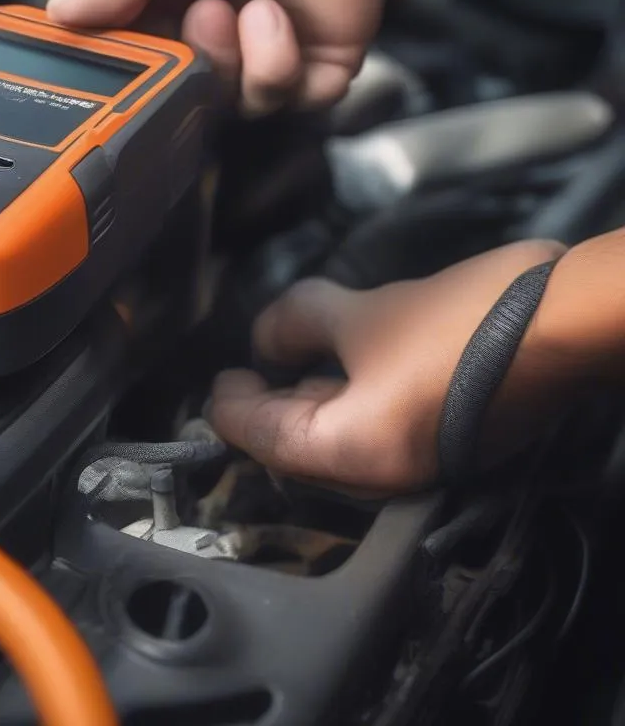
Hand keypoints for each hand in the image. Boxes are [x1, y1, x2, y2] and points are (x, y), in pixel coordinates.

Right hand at [46, 0, 394, 113]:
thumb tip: (61, 14)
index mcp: (151, 8)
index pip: (120, 67)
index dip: (125, 77)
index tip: (133, 61)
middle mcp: (199, 42)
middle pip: (178, 99)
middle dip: (196, 64)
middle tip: (208, 11)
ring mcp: (253, 59)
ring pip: (235, 107)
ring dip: (246, 64)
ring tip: (259, 9)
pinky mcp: (309, 69)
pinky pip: (292, 104)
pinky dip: (288, 69)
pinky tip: (283, 18)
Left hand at [207, 239, 567, 493]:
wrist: (571, 322)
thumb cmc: (458, 324)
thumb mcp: (363, 313)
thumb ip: (297, 324)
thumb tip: (264, 339)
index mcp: (353, 453)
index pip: (266, 439)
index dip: (232, 406)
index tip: (218, 382)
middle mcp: (384, 476)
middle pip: (299, 449)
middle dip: (267, 410)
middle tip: (245, 375)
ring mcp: (420, 464)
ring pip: (339, 442)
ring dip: (308, 404)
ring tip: (286, 365)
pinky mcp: (447, 443)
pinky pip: (376, 432)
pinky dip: (348, 403)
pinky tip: (343, 365)